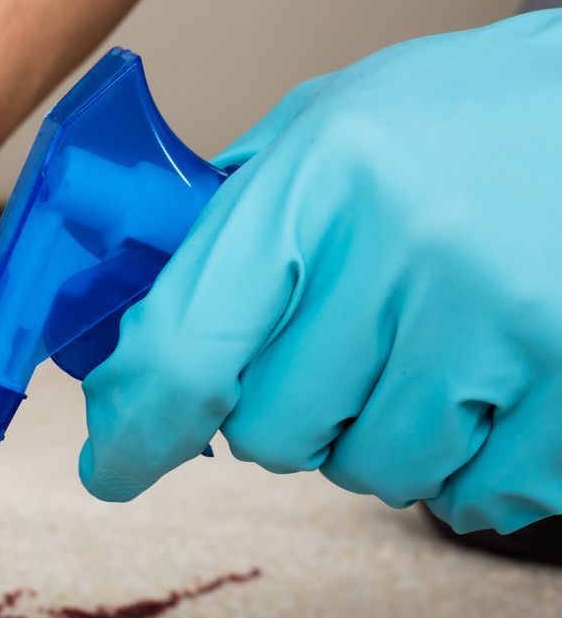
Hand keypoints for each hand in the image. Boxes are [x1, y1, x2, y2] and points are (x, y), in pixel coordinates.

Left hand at [78, 11, 561, 532]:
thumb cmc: (475, 121)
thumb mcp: (337, 130)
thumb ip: (235, 227)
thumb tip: (133, 350)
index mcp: (324, 177)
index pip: (184, 355)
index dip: (136, 431)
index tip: (114, 465)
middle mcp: (410, 245)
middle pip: (274, 434)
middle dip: (294, 412)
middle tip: (355, 343)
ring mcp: (504, 317)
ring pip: (375, 472)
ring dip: (388, 438)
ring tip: (439, 349)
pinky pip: (478, 496)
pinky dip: (477, 466)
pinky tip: (498, 385)